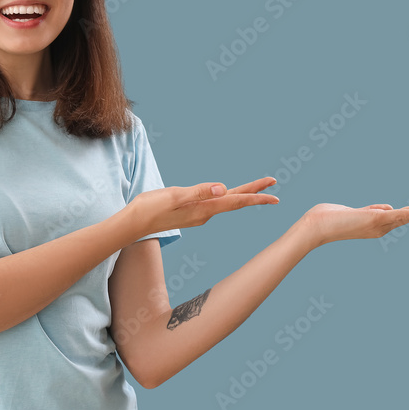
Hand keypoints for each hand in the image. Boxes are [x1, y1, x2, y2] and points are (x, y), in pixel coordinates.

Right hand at [128, 176, 279, 234]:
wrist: (133, 224)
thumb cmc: (151, 208)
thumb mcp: (175, 196)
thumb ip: (199, 192)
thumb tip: (223, 189)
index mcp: (204, 208)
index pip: (236, 201)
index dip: (256, 196)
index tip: (275, 194)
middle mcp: (204, 214)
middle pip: (235, 201)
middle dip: (255, 194)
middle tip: (274, 185)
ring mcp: (198, 215)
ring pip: (226, 203)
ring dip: (243, 195)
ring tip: (257, 189)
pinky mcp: (190, 213)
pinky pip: (215, 204)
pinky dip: (227, 199)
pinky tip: (227, 195)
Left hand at [302, 200, 408, 245]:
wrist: (315, 225)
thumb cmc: (330, 218)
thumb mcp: (357, 212)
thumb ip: (374, 210)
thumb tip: (389, 207)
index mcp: (380, 223)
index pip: (406, 215)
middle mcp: (383, 226)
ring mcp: (381, 223)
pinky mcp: (375, 219)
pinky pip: (401, 216)